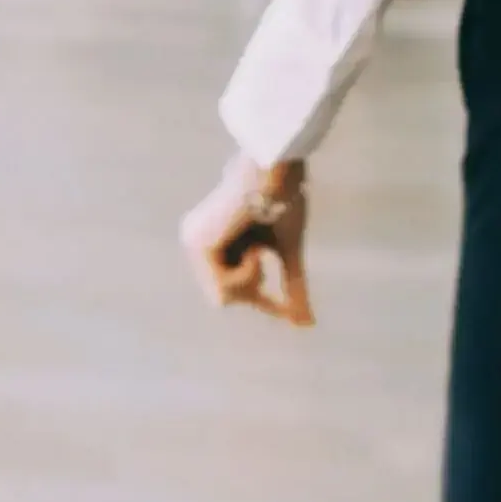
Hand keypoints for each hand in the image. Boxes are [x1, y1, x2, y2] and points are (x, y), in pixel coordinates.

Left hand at [180, 156, 312, 326]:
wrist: (275, 176)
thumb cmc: (284, 203)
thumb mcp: (287, 254)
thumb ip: (292, 288)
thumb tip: (307, 326)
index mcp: (215, 239)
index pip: (231, 285)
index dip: (260, 301)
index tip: (288, 315)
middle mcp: (198, 242)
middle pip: (226, 297)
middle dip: (252, 286)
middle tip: (259, 254)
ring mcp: (193, 244)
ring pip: (223, 298)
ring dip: (251, 278)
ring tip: (256, 247)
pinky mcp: (198, 246)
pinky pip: (224, 289)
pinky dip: (246, 275)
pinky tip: (251, 247)